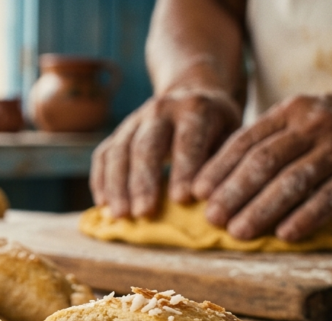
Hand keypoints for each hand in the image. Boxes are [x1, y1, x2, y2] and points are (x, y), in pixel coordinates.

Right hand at [90, 89, 240, 217]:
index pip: (186, 140)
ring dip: (117, 186)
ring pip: (119, 151)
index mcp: (195, 109)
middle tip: (144, 213)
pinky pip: (103, 155)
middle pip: (146, 145)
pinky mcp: (118, 133)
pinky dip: (101, 180)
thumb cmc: (217, 129)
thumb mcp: (230, 138)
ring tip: (121, 215)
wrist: (195, 93)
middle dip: (143, 181)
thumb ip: (220, 166)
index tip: (182, 199)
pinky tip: (103, 204)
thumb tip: (212, 204)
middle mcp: (161, 110)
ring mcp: (135, 120)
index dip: (184, 169)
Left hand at [192, 92, 331, 240]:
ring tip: (238, 233)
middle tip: (210, 219)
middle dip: (232, 192)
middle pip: (262, 162)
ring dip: (261, 210)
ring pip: (291, 182)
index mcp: (292, 111)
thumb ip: (272, 138)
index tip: (196, 192)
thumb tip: (227, 173)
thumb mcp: (307, 115)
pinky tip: (284, 235)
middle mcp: (312, 127)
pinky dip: (305, 217)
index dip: (218, 168)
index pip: (245, 140)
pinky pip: (329, 198)